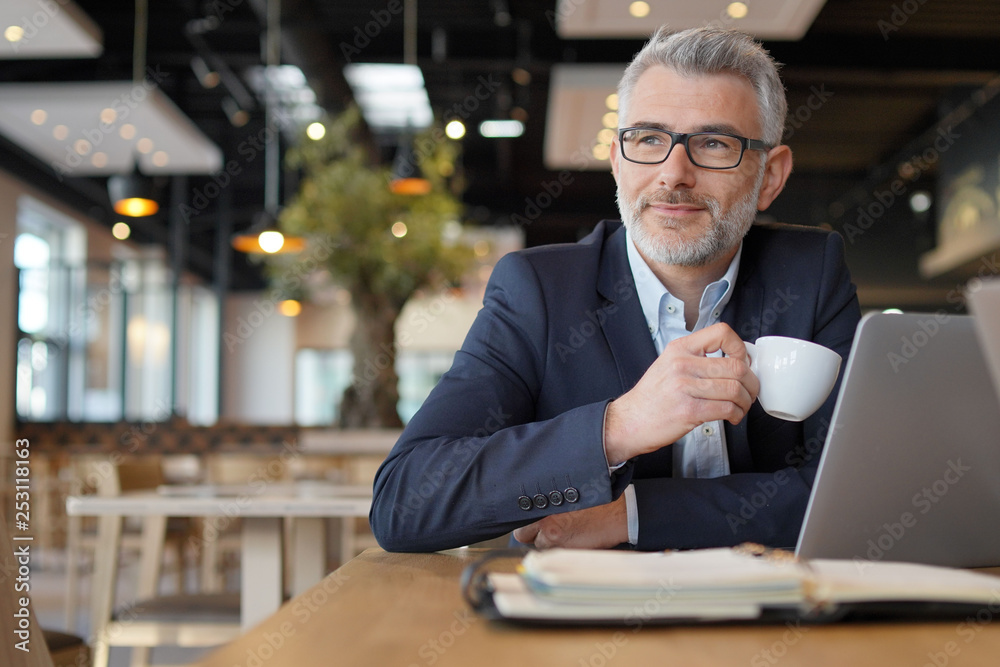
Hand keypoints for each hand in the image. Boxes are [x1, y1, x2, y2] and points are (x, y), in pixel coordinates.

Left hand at [512, 495, 627, 548]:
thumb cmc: (595, 500)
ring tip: (566, 533)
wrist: (617, 512)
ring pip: (539, 545)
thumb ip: (547, 501)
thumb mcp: (567, 492)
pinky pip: (554, 553)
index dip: (525, 522)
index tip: (530, 524)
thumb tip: (532, 513)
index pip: (518, 518)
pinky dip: (561, 549)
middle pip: (522, 535)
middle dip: (533, 535)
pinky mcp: (564, 549)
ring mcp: (553, 536)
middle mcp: (544, 519)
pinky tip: (574, 539)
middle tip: (547, 530)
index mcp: (542, 502)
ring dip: (548, 543)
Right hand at [604, 322, 757, 463]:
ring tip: (740, 407)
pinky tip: (732, 416)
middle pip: (736, 366)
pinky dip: (736, 414)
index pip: (722, 333)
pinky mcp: (689, 410)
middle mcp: (682, 364)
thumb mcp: (668, 365)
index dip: (740, 347)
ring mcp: (685, 387)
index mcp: (680, 348)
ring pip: (735, 389)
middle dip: (751, 382)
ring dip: (745, 401)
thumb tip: (733, 361)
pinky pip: (726, 408)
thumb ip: (696, 358)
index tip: (743, 361)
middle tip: (750, 391)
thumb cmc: (652, 397)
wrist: (629, 421)